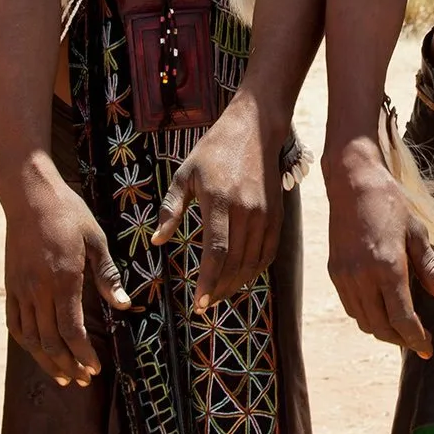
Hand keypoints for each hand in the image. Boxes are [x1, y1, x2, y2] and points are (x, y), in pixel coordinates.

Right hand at [2, 164, 130, 386]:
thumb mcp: (96, 239)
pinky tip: (37, 351)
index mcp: (63, 278)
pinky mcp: (10, 285)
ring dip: (46, 361)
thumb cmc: (67, 213)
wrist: (28, 195)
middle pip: (50, 341)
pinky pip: (15, 323)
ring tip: (62, 377)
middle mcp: (38, 289)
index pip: (71, 330)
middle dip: (68, 365)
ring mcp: (20, 288)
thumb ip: (107, 275)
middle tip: (83, 380)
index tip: (95, 368)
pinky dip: (26, 343)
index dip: (83, 354)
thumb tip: (124, 305)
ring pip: (30, 338)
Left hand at [152, 94, 281, 309]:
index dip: (208, 281)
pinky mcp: (277, 215)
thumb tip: (157, 242)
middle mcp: (247, 211)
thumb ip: (171, 209)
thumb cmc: (214, 150)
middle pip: (235, 264)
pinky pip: (268, 252)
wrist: (255, 128)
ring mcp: (265, 214)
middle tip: (204, 305)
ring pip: (253, 262)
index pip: (217, 252)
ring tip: (218, 295)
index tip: (199, 304)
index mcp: (221, 202)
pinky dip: (255, 270)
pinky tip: (241, 277)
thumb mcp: (185, 174)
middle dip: (219, 289)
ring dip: (236, 284)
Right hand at [324, 141, 433, 358]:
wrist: (353, 184)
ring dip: (384, 330)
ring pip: (364, 321)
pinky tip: (381, 309)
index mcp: (388, 267)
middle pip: (382, 327)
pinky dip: (367, 317)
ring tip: (402, 327)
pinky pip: (351, 308)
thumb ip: (432, 271)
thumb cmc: (390, 205)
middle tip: (420, 340)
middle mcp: (362, 277)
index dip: (417, 339)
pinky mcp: (334, 272)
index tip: (428, 349)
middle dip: (402, 339)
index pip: (403, 320)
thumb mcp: (418, 234)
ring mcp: (345, 276)